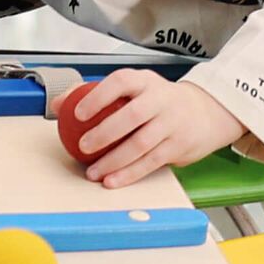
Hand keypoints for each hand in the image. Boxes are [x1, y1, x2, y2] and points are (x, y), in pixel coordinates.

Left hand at [49, 70, 246, 186]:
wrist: (205, 113)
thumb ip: (97, 95)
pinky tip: (112, 181)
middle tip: (83, 146)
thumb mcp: (134, 91)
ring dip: (114, 160)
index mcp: (145, 82)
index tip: (79, 112)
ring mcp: (171, 123)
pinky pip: (150, 162)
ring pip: (141, 143)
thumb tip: (59, 104)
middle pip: (132, 115)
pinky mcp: (178, 146)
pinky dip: (129, 174)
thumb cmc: (159, 102)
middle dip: (105, 133)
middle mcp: (161, 100)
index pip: (121, 82)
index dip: (99, 96)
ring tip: (93, 172)